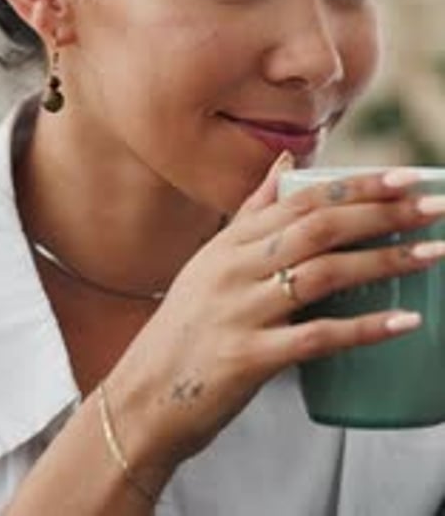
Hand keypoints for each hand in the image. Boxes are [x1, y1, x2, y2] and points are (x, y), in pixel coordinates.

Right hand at [105, 164, 443, 474]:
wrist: (142, 396)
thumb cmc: (185, 327)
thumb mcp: (211, 259)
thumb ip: (252, 210)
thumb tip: (288, 161)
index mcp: (231, 242)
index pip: (303, 198)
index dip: (358, 184)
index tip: (406, 177)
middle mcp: (235, 267)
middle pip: (319, 227)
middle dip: (382, 214)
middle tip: (434, 208)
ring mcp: (241, 311)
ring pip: (323, 274)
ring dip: (383, 262)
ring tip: (432, 254)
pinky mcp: (248, 358)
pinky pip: (316, 338)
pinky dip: (363, 329)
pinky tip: (404, 322)